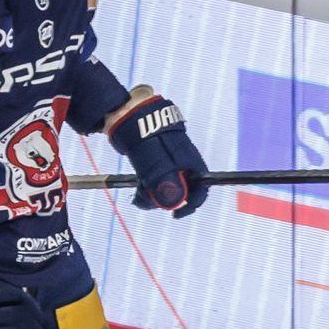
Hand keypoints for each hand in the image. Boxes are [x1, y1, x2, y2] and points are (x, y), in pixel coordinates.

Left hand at [107, 88, 209, 217]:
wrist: (128, 113)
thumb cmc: (144, 135)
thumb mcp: (153, 163)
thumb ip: (163, 184)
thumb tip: (173, 206)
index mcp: (191, 162)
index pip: (200, 190)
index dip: (189, 205)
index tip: (174, 215)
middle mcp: (184, 163)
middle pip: (181, 191)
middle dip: (163, 201)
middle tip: (142, 199)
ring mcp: (171, 161)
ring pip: (167, 186)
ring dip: (152, 194)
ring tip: (136, 192)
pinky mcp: (158, 159)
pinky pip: (157, 179)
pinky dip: (148, 186)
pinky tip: (137, 187)